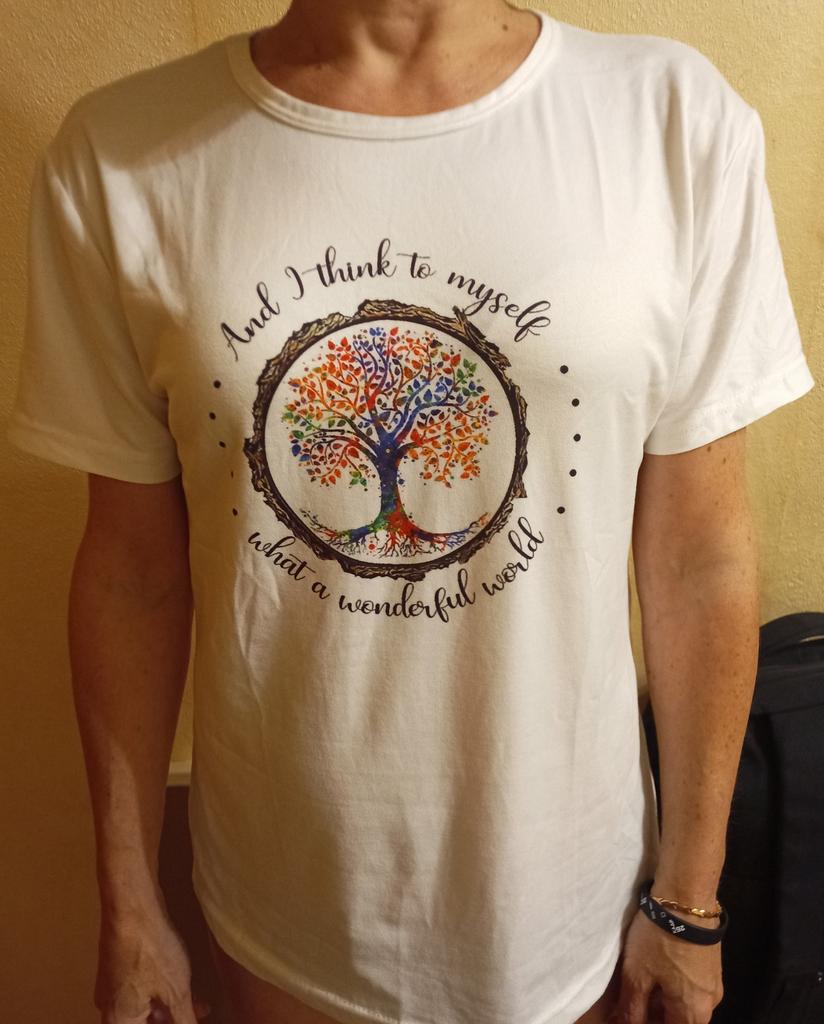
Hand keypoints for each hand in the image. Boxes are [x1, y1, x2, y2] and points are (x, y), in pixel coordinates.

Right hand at [95, 906, 210, 1023]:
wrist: (132, 906)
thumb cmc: (151, 952)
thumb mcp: (176, 992)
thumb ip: (184, 1020)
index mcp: (117, 1021)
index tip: (190, 1020)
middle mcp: (109, 1007)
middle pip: (143, 1022)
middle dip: (173, 1019)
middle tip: (200, 1012)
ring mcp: (112, 984)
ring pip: (144, 1006)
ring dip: (170, 1006)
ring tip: (198, 1000)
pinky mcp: (119, 964)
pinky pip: (140, 988)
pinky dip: (161, 990)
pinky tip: (183, 981)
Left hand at [607, 908, 722, 1023]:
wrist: (686, 897)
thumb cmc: (659, 939)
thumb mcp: (637, 974)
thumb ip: (631, 1007)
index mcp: (693, 1014)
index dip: (644, 1023)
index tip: (628, 1012)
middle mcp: (709, 1005)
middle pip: (678, 1020)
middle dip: (652, 1014)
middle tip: (631, 999)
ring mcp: (713, 984)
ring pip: (684, 1005)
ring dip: (661, 1000)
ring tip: (639, 983)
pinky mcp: (711, 966)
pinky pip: (690, 988)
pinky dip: (671, 986)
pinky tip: (654, 970)